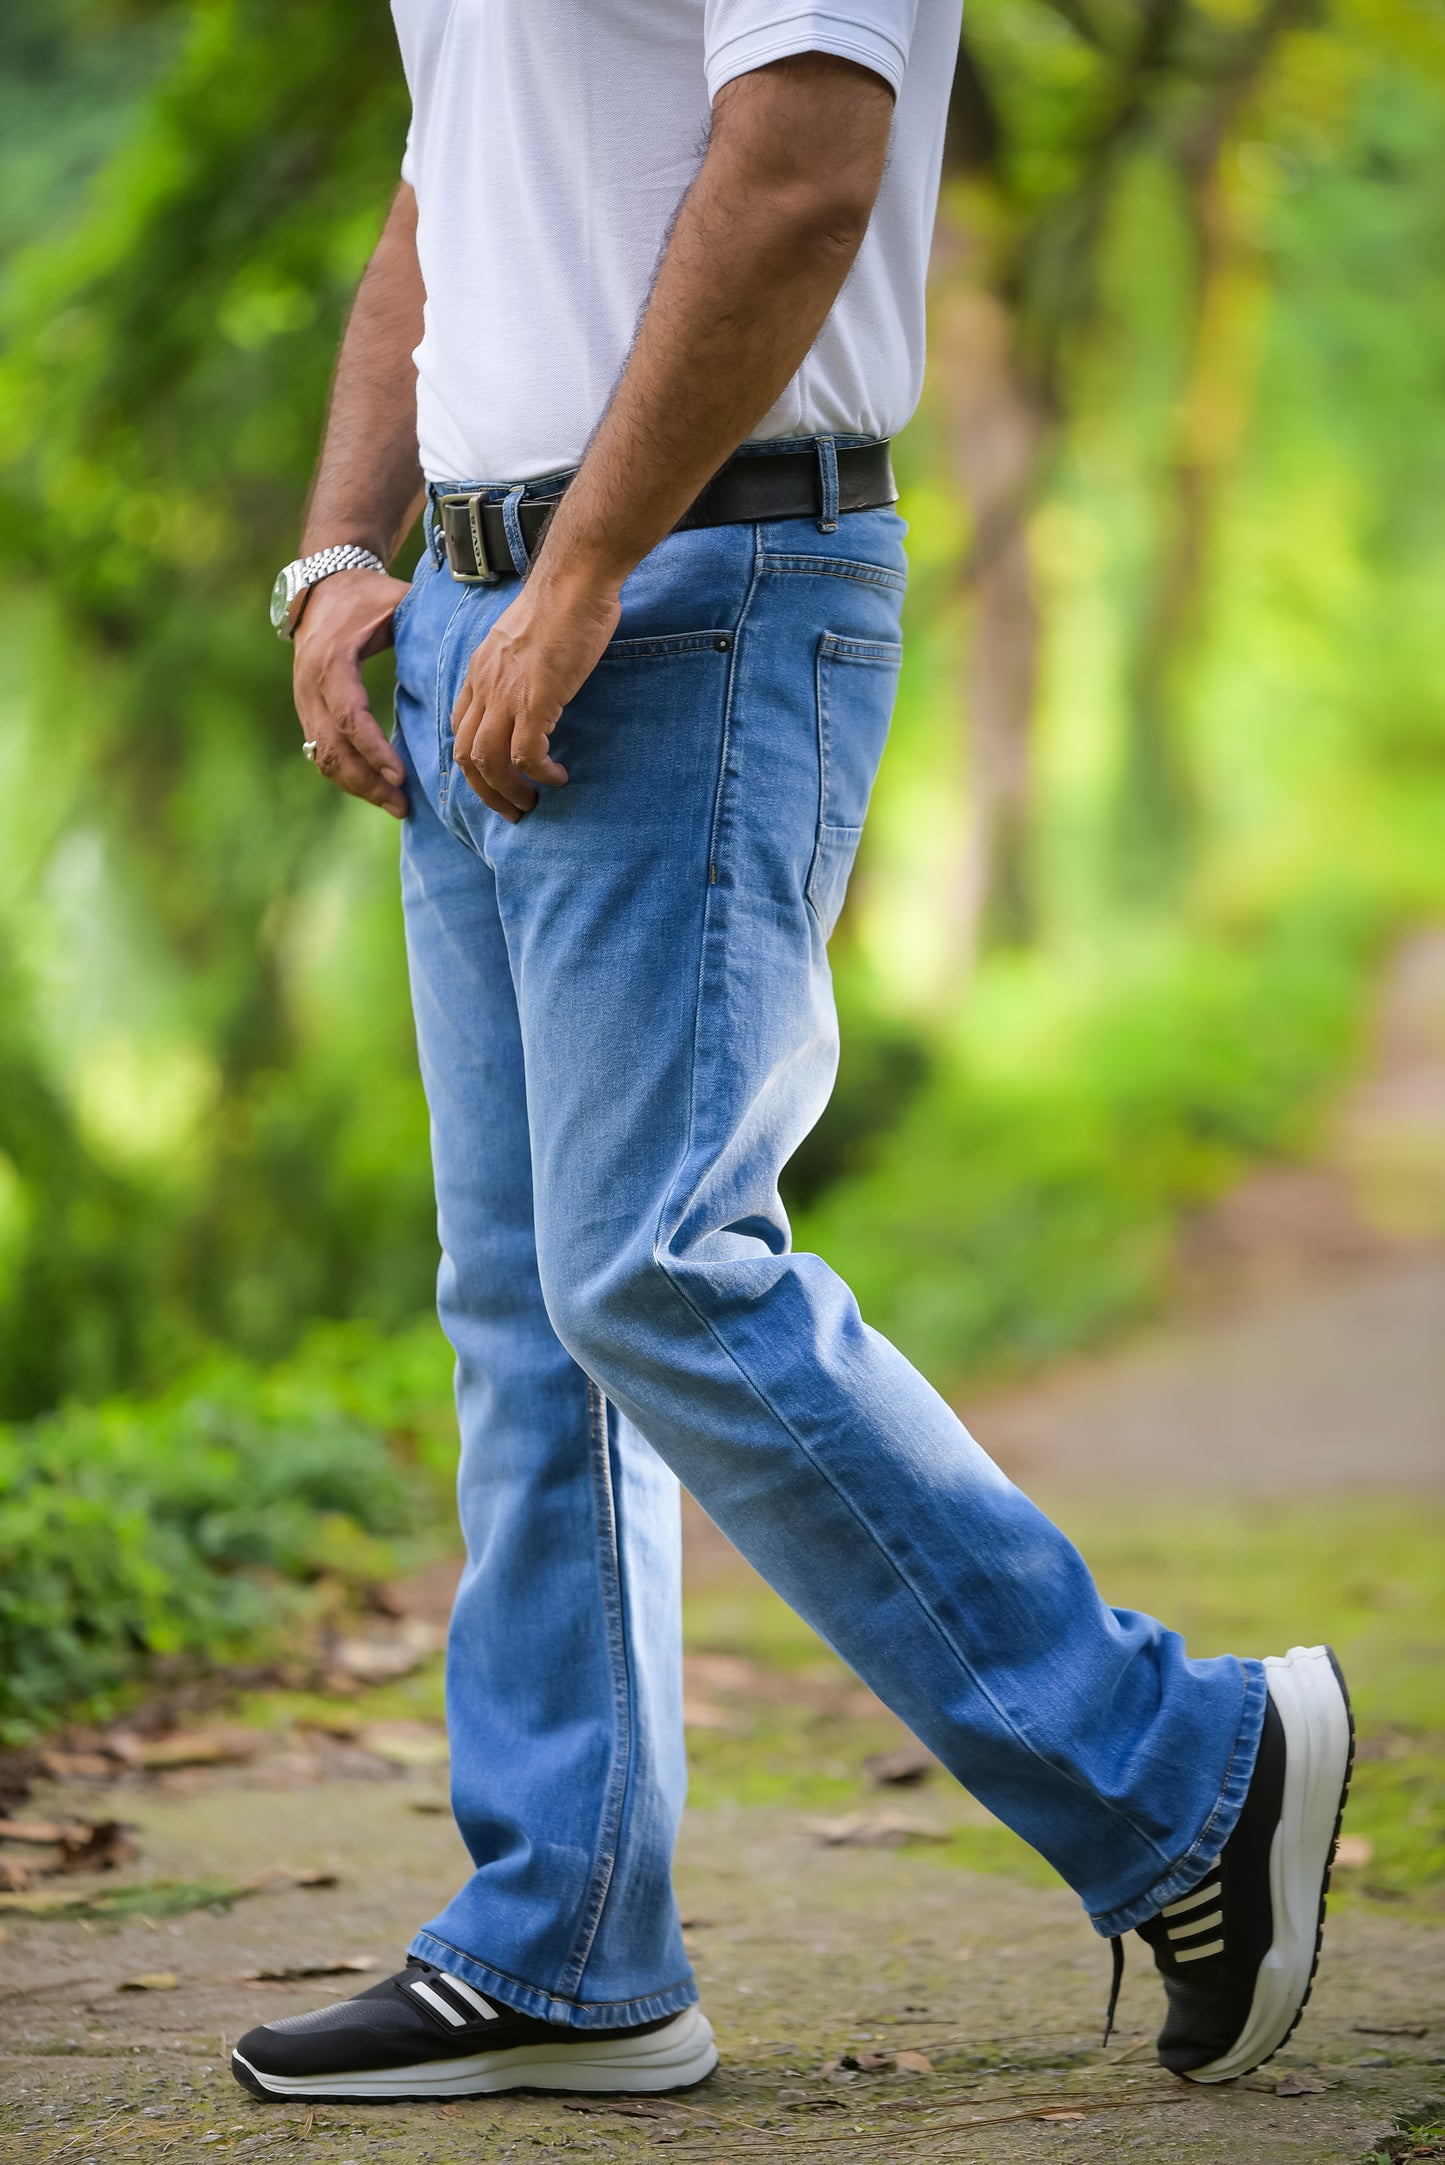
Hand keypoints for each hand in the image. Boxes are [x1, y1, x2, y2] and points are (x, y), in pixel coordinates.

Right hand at [293, 568, 412, 816]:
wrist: (321, 586)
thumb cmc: (369, 596)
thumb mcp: (397, 603)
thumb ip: (427, 626)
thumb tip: (475, 647)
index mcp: (332, 660)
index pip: (349, 716)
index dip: (373, 749)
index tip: (400, 775)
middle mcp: (310, 685)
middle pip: (332, 748)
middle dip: (367, 782)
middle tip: (402, 806)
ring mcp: (304, 701)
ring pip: (324, 758)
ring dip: (357, 786)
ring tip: (395, 806)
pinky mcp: (307, 711)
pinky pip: (321, 753)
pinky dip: (347, 775)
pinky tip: (376, 790)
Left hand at [451, 564, 621, 820]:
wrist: (575, 579)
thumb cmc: (563, 598)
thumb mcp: (527, 634)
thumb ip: (523, 661)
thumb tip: (540, 678)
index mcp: (481, 669)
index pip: (460, 725)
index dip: (474, 760)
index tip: (496, 776)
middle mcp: (485, 685)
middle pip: (465, 754)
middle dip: (485, 791)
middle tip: (512, 808)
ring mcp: (507, 694)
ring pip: (488, 762)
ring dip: (508, 791)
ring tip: (531, 803)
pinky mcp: (536, 701)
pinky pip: (526, 755)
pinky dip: (539, 774)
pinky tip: (557, 776)